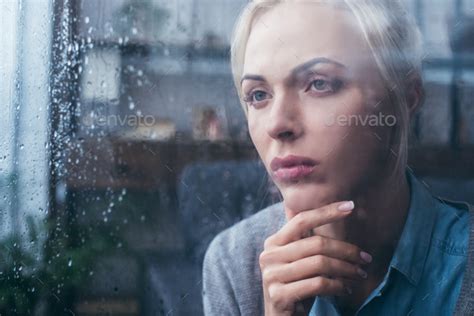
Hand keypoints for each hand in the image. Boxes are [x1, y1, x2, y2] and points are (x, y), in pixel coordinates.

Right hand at [260, 201, 371, 315]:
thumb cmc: (295, 286)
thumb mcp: (297, 260)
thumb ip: (304, 237)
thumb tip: (326, 206)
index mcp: (273, 242)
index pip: (301, 220)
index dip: (326, 212)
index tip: (350, 206)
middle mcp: (269, 256)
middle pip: (316, 244)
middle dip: (347, 250)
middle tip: (366, 259)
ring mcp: (272, 275)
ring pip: (320, 264)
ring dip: (346, 269)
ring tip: (360, 274)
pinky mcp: (279, 295)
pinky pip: (318, 284)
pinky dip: (337, 285)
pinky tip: (346, 289)